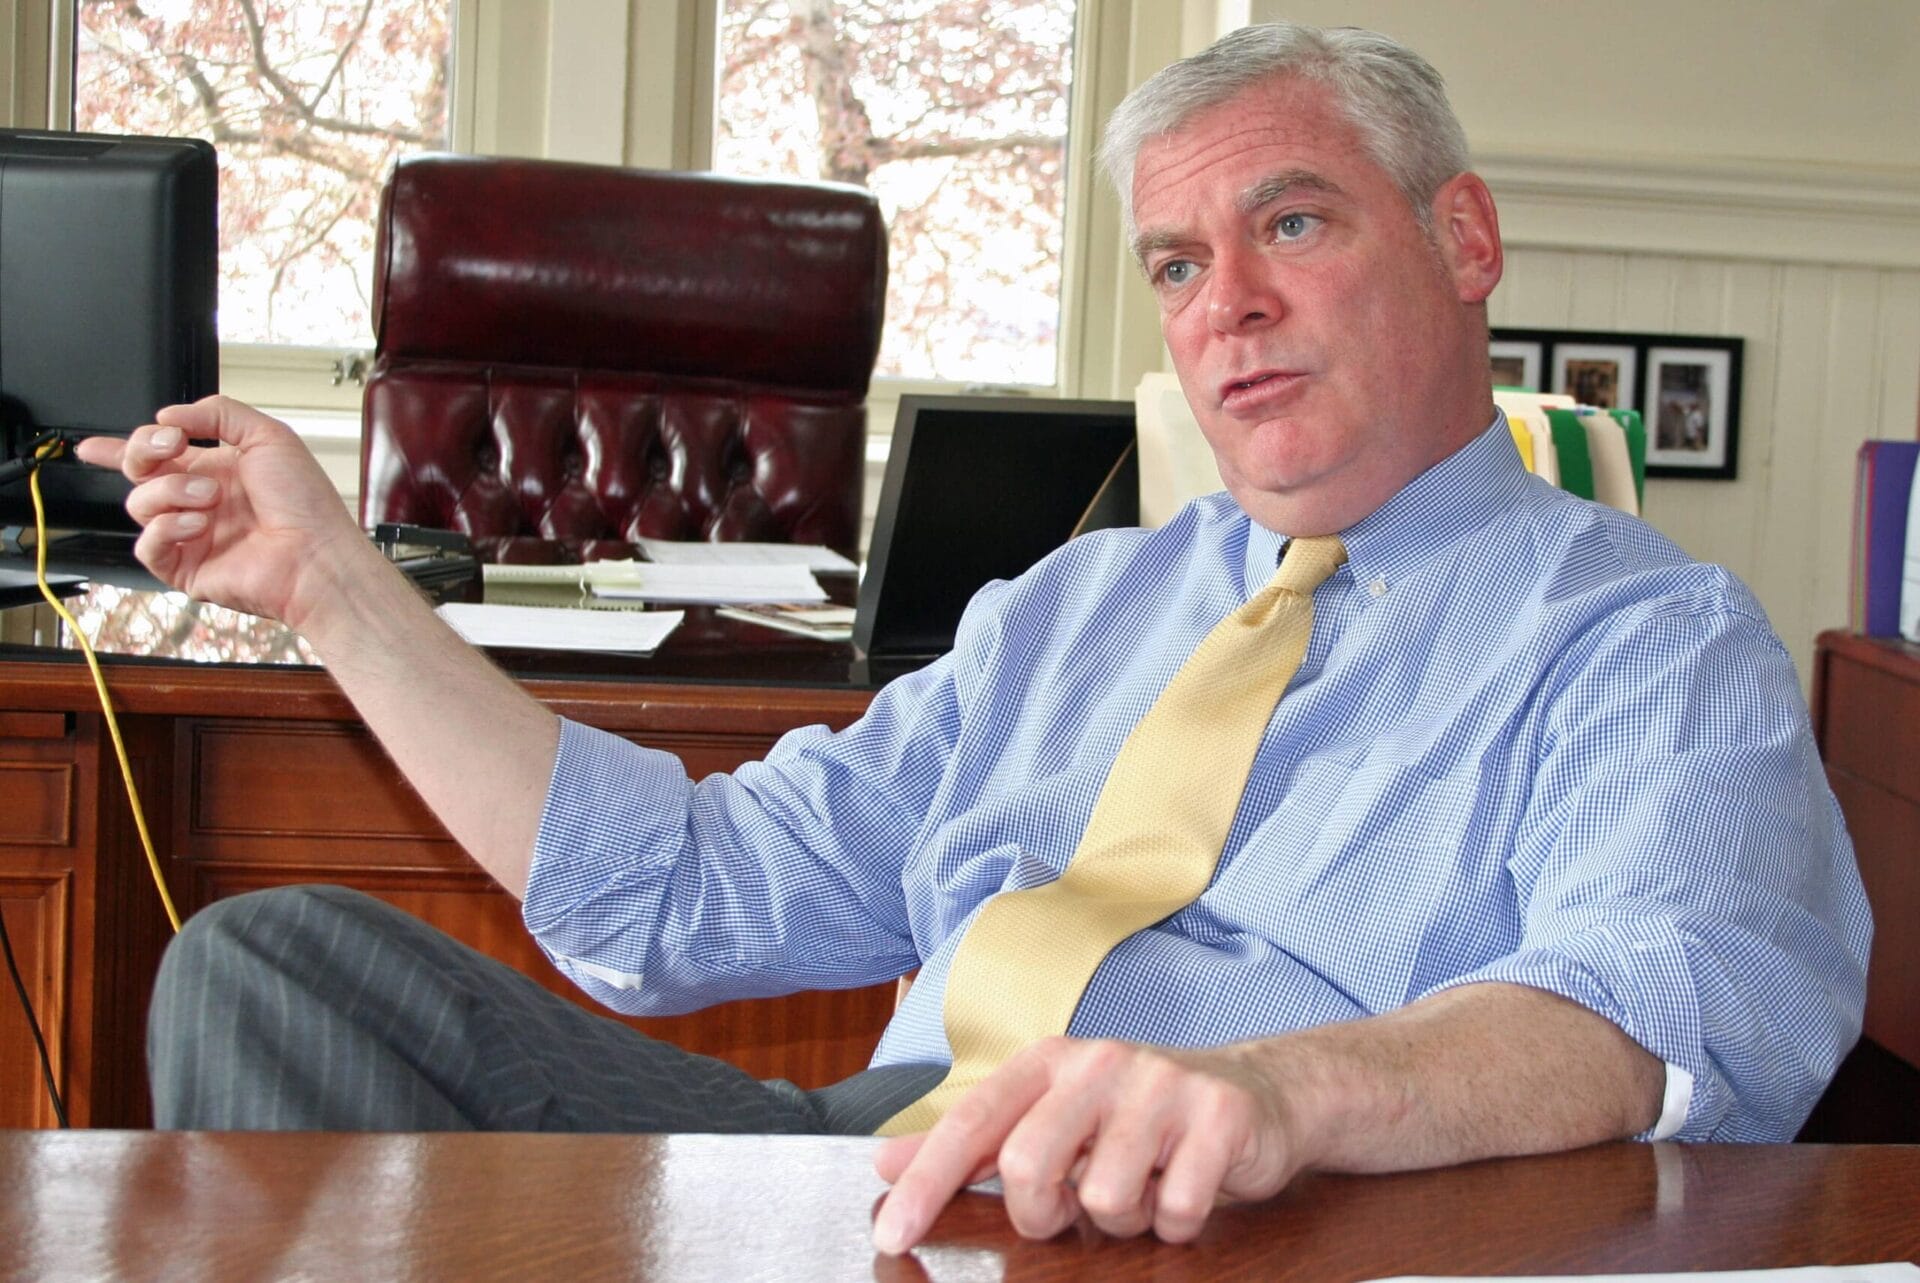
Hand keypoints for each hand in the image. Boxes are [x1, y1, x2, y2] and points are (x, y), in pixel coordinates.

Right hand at [73, 395, 371, 629]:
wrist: (317, 555)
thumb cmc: (306, 503)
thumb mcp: (269, 436)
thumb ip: (219, 414)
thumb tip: (170, 416)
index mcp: (217, 469)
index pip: (157, 455)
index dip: (119, 449)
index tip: (93, 445)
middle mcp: (199, 501)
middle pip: (138, 472)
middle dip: (143, 451)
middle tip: (171, 445)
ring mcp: (190, 534)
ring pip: (139, 504)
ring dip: (171, 490)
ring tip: (210, 497)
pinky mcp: (185, 566)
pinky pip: (147, 545)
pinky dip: (166, 527)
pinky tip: (196, 524)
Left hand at [870, 1037, 1304, 1254]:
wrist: (1261, 1092)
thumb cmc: (1138, 1114)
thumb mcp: (1052, 1114)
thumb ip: (972, 1141)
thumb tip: (883, 1163)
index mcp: (1050, 1061)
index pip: (971, 1124)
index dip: (927, 1183)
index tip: (891, 1236)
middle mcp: (1100, 1062)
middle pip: (1028, 1165)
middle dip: (1042, 1212)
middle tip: (1071, 1209)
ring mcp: (1162, 1086)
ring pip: (1105, 1198)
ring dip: (1122, 1219)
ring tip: (1142, 1188)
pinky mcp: (1219, 1117)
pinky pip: (1175, 1209)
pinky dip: (1177, 1223)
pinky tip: (1184, 1191)